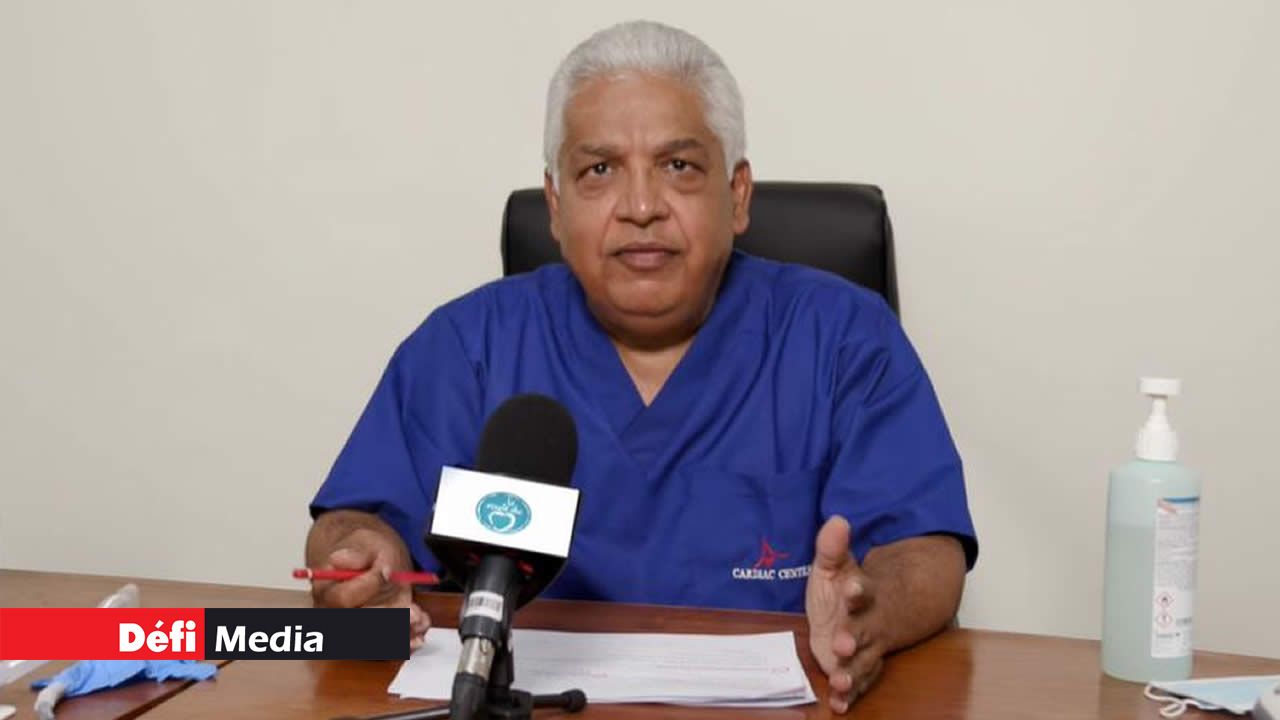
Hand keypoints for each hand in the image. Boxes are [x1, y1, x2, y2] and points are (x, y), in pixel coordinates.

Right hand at [310, 528, 431, 650]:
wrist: (371, 562)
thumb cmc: (366, 553)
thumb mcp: (366, 543)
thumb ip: (357, 554)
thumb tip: (340, 558)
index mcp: (326, 591)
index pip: (343, 598)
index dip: (367, 586)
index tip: (388, 572)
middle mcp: (335, 616)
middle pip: (358, 627)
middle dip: (389, 620)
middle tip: (412, 612)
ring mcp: (353, 630)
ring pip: (373, 643)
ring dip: (399, 635)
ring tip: (418, 620)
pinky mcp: (372, 638)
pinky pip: (386, 650)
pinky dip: (404, 643)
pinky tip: (418, 635)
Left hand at [806, 516, 887, 713]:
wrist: (878, 611)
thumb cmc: (847, 588)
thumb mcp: (835, 565)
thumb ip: (832, 547)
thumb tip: (836, 519)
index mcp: (862, 594)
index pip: (863, 590)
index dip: (858, 590)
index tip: (852, 588)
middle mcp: (868, 623)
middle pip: (863, 630)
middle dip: (853, 637)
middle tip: (841, 644)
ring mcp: (867, 647)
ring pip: (863, 661)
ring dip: (851, 672)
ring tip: (839, 681)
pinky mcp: (860, 666)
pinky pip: (859, 682)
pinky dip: (850, 694)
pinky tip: (839, 704)